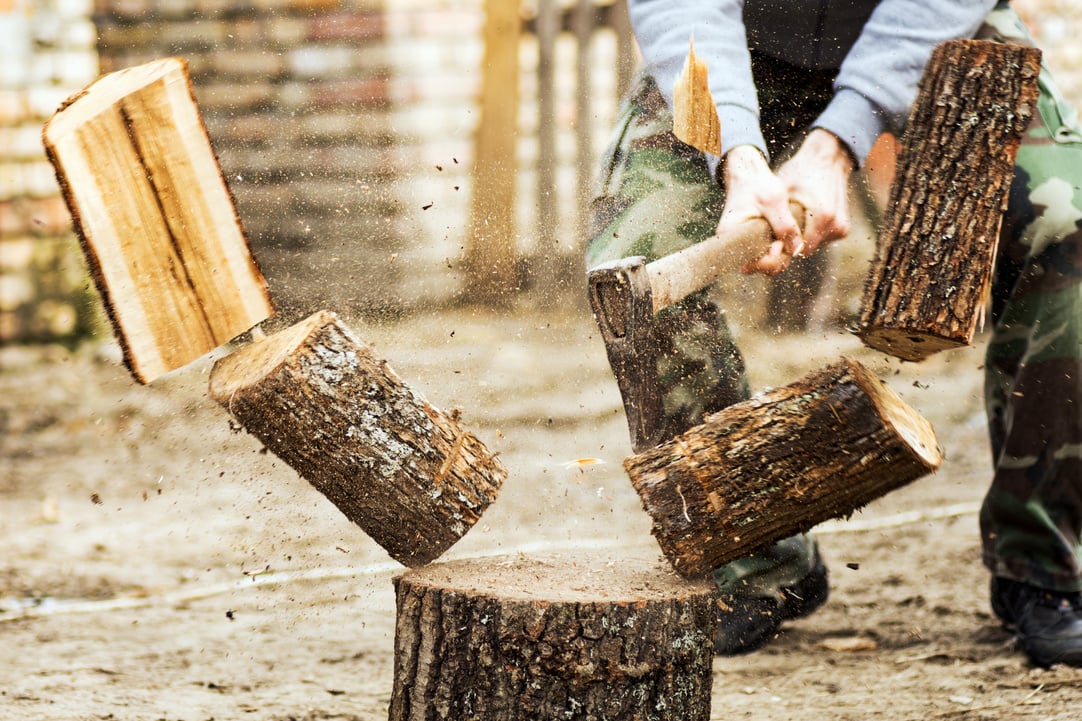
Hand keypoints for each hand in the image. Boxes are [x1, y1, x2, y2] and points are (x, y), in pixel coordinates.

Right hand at [718, 145, 802, 275]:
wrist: (748, 173)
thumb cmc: (758, 184)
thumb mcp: (774, 201)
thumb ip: (785, 225)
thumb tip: (796, 249)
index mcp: (731, 235)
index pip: (750, 264)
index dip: (769, 260)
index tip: (780, 244)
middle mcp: (732, 243)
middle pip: (758, 266)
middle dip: (777, 259)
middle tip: (786, 240)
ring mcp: (742, 242)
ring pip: (763, 260)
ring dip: (779, 253)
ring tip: (787, 235)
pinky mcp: (750, 239)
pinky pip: (764, 251)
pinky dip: (776, 247)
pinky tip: (784, 234)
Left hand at [776, 128, 855, 254]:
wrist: (827, 158)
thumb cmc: (800, 172)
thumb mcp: (783, 192)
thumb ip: (778, 220)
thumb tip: (769, 245)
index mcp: (823, 217)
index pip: (798, 250)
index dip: (784, 247)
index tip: (773, 239)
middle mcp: (836, 225)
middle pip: (806, 249)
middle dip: (792, 243)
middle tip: (780, 229)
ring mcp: (842, 228)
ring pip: (814, 245)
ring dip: (802, 238)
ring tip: (792, 221)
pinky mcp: (844, 228)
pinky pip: (822, 239)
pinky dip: (811, 233)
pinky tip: (804, 220)